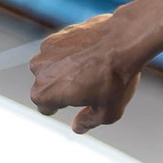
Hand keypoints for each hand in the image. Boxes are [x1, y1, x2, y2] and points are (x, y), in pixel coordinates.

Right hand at [29, 13, 146, 132]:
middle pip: (47, 86)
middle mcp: (38, 70)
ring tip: (92, 70)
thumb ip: (88, 122)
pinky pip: (61, 50)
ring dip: (65, 69)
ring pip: (52, 67)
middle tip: (89, 87)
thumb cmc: (115, 79)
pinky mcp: (58, 34)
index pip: (45, 107)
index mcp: (44, 93)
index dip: (60, 107)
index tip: (73, 103)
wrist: (124, 41)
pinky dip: (72, 54)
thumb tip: (77, 127)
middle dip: (62, 88)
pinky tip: (92, 55)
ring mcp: (46, 50)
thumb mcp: (108, 113)